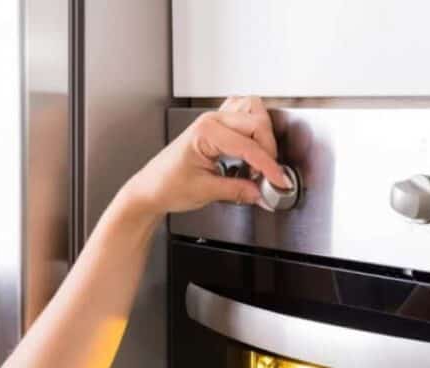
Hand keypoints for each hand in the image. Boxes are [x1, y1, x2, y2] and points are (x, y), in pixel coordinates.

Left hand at [120, 96, 291, 217]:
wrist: (150, 189)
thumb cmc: (166, 186)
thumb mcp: (205, 191)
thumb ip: (238, 191)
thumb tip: (262, 193)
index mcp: (206, 131)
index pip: (248, 146)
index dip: (268, 166)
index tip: (279, 181)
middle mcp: (211, 120)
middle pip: (257, 123)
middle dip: (268, 150)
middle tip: (268, 176)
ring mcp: (213, 121)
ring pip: (253, 112)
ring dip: (263, 134)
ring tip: (261, 161)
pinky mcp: (215, 127)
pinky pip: (243, 116)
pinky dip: (254, 129)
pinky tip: (254, 148)